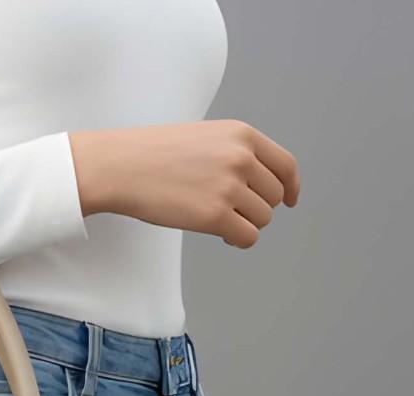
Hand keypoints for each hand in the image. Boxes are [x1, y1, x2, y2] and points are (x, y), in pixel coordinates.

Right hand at [69, 121, 299, 248]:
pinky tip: (223, 236)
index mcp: (242, 135)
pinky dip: (238, 240)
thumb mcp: (205, 138)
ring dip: (245, 225)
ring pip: (262, 219)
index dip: (291, 187)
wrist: (122, 166)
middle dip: (258, 209)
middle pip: (274, 197)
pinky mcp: (215, 216)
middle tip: (233, 213)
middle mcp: (241, 158)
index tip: (290, 200)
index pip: (285, 166)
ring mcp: (230, 187)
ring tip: (219, 220)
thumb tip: (259, 186)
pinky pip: (247, 237)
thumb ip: (235, 154)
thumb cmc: (155, 155)